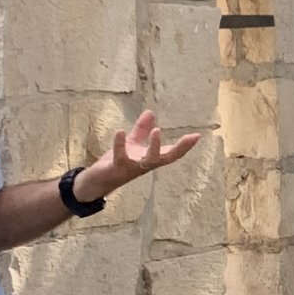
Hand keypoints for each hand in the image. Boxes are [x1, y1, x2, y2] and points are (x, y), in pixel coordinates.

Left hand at [77, 110, 201, 201]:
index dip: (185, 145)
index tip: (197, 135)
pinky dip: (120, 144)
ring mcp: (132, 168)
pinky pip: (120, 156)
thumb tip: (151, 112)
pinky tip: (120, 132)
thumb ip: (141, 130)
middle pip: (166, 158)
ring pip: (148, 160)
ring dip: (154, 146)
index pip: (172, 153)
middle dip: (180, 148)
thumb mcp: (132, 144)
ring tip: (157, 130)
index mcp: (150, 159)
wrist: (96, 182)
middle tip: (190, 137)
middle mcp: (145, 165)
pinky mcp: (116, 168)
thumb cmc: (116, 163)